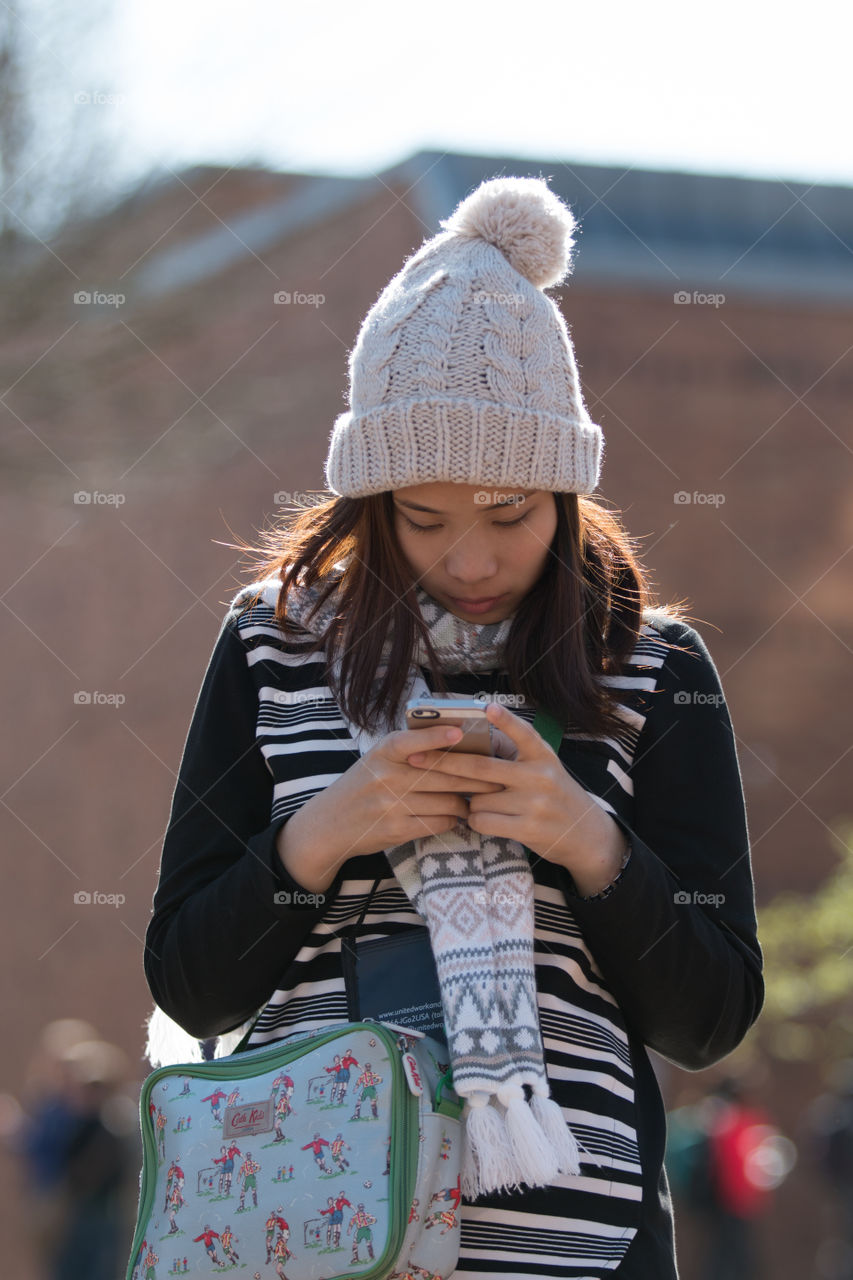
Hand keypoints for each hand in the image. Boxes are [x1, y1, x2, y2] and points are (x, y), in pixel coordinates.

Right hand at [276, 720, 504, 889]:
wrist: (330, 824)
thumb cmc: (363, 785)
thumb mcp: (377, 759)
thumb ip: (408, 750)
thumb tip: (456, 741)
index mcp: (383, 752)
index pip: (411, 740)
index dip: (437, 736)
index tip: (460, 733)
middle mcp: (386, 776)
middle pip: (442, 775)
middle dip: (476, 778)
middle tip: (498, 777)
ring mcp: (391, 805)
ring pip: (446, 801)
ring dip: (466, 802)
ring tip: (479, 800)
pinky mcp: (397, 830)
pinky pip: (438, 822)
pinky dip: (452, 820)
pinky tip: (457, 816)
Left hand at [407, 701, 628, 893]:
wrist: (584, 833)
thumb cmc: (552, 794)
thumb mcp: (543, 768)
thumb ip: (515, 756)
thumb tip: (468, 745)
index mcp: (543, 756)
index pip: (523, 733)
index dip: (505, 720)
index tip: (487, 707)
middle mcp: (540, 776)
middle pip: (482, 768)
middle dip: (445, 763)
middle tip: (417, 758)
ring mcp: (535, 804)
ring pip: (478, 799)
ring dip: (469, 801)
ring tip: (479, 802)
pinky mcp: (529, 829)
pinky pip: (483, 821)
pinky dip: (475, 820)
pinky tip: (483, 818)